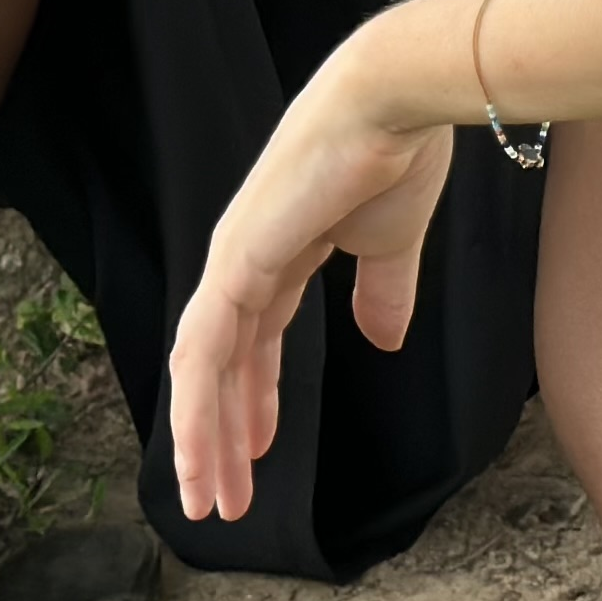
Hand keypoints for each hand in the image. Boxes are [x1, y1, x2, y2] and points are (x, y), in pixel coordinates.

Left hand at [168, 42, 457, 524]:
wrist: (397, 100)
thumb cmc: (401, 151)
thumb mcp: (392, 241)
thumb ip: (382, 290)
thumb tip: (385, 341)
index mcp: (281, 249)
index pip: (254, 338)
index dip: (257, 397)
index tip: (262, 450)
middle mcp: (245, 258)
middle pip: (220, 364)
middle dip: (222, 434)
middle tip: (226, 498)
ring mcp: (234, 259)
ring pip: (203, 370)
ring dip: (204, 439)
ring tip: (211, 500)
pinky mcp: (236, 262)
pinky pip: (206, 352)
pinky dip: (200, 408)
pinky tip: (208, 453)